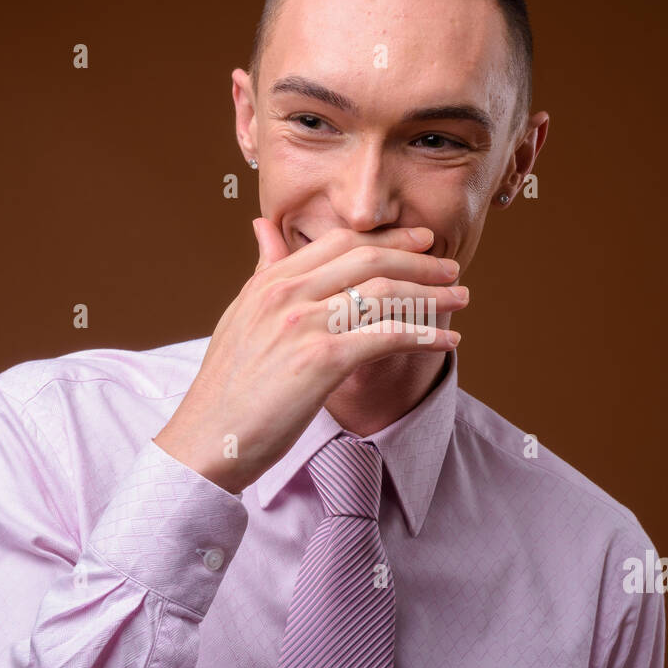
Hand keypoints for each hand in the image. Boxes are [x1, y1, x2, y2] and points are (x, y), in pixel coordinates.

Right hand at [153, 219, 466, 493]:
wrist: (205, 439)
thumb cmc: (227, 387)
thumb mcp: (240, 315)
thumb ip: (263, 271)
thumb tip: (264, 227)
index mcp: (269, 281)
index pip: (339, 242)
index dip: (387, 238)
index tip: (419, 241)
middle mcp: (286, 293)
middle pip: (367, 259)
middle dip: (418, 261)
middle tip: (450, 267)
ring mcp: (303, 324)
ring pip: (384, 294)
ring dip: (432, 296)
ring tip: (461, 300)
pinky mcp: (321, 360)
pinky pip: (387, 336)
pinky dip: (425, 335)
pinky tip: (448, 340)